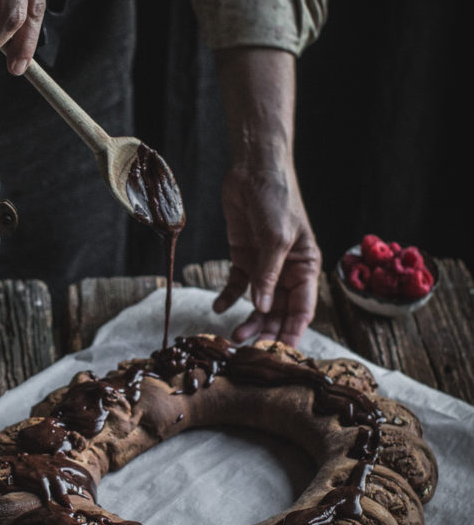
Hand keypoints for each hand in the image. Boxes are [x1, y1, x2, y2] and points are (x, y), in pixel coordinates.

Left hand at [213, 161, 320, 346]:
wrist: (254, 171)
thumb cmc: (277, 199)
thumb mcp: (276, 238)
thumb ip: (268, 275)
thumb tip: (260, 308)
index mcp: (306, 268)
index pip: (302, 309)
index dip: (292, 332)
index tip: (280, 353)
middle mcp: (286, 271)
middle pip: (278, 312)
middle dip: (266, 332)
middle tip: (249, 352)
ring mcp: (264, 266)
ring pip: (258, 304)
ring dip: (247, 321)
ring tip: (232, 337)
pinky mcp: (244, 258)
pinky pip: (237, 286)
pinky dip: (228, 297)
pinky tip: (218, 307)